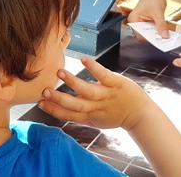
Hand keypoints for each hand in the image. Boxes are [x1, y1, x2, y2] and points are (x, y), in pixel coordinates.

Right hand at [38, 56, 153, 130]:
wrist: (140, 114)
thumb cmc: (115, 115)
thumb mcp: (96, 120)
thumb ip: (79, 114)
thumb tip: (58, 109)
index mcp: (90, 115)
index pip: (68, 115)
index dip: (54, 110)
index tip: (40, 102)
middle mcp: (96, 106)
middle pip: (75, 105)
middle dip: (59, 99)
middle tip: (44, 91)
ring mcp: (106, 95)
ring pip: (87, 90)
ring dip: (73, 82)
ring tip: (60, 72)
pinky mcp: (116, 84)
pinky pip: (104, 75)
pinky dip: (94, 67)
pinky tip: (84, 59)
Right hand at [127, 0, 169, 38]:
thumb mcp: (157, 13)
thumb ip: (161, 25)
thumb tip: (164, 35)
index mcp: (134, 19)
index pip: (140, 35)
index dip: (149, 38)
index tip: (158, 40)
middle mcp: (137, 21)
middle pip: (145, 34)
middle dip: (154, 36)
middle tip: (163, 38)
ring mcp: (143, 21)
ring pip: (150, 32)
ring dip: (158, 33)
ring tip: (165, 34)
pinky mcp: (149, 20)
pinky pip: (154, 28)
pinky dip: (159, 29)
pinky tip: (165, 30)